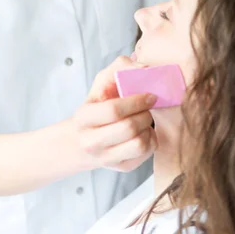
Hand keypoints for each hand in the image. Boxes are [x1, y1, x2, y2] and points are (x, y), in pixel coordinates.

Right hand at [73, 56, 156, 171]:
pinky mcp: (121, 167)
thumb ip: (121, 68)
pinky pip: (146, 154)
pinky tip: (143, 131)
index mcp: (83, 117)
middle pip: (128, 128)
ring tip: (144, 119)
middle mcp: (90, 142)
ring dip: (148, 127)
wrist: (83, 138)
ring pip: (139, 144)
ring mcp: (105, 158)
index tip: (149, 95)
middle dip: (144, 113)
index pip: (113, 110)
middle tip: (147, 106)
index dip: (136, 101)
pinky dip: (151, 139)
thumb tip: (145, 68)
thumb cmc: (98, 104)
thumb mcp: (102, 82)